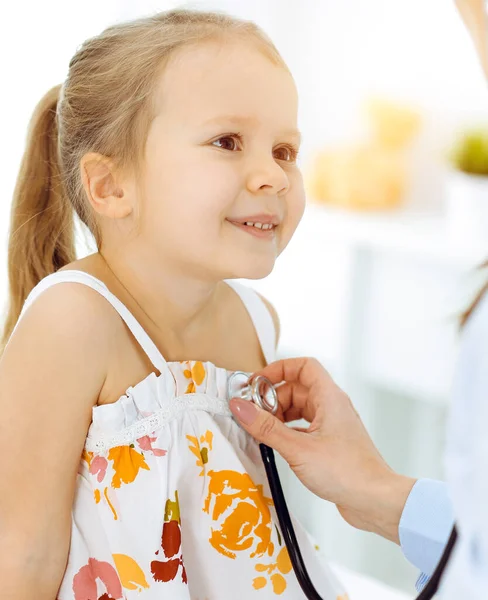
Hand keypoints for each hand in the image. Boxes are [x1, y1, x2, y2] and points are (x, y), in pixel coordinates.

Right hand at [229, 357, 415, 543]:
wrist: (374, 500)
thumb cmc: (348, 472)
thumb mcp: (298, 448)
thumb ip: (266, 428)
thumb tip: (241, 408)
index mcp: (329, 397)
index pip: (303, 366)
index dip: (278, 369)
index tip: (257, 383)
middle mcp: (332, 406)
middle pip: (296, 388)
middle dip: (273, 398)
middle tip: (254, 414)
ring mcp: (332, 425)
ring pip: (299, 409)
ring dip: (279, 416)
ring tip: (263, 431)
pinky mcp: (330, 443)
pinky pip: (303, 427)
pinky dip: (287, 431)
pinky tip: (276, 444)